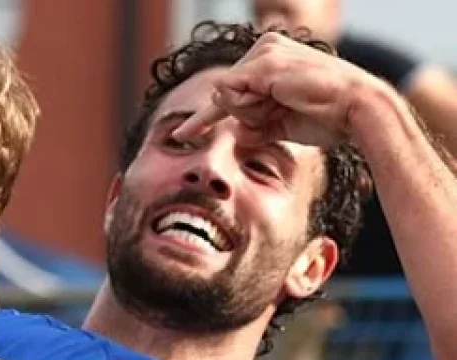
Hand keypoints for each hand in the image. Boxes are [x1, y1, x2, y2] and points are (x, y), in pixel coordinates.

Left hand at [173, 32, 382, 147]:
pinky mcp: (263, 63)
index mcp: (271, 59)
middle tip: (281, 112)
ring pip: (226, 95)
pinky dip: (247, 107)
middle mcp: (266, 48)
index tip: (181, 134)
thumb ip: (253, 126)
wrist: (354, 111)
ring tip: (285, 105)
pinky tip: (275, 101)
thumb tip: (233, 133)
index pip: (228, 91)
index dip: (204, 117)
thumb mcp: (280, 124)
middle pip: (225, 96)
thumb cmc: (326, 118)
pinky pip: (230, 93)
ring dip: (250, 113)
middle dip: (245, 116)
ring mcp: (264, 52)